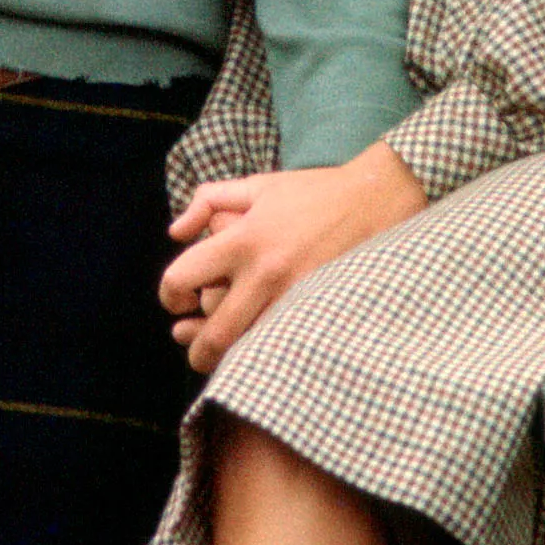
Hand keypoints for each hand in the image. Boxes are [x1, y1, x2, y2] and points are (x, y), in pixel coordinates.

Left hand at [160, 141, 426, 374]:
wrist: (375, 202)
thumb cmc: (313, 193)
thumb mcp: (256, 185)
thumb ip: (208, 200)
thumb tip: (176, 232)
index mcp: (243, 241)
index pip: (183, 278)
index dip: (169, 295)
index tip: (177, 301)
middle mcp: (265, 276)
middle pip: (216, 333)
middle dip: (196, 348)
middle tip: (191, 344)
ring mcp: (295, 300)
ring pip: (250, 349)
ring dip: (228, 359)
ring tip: (216, 357)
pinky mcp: (319, 314)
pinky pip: (282, 347)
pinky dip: (263, 353)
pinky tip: (255, 351)